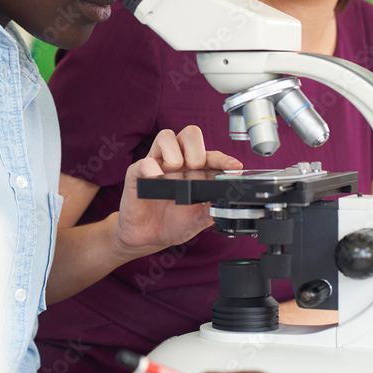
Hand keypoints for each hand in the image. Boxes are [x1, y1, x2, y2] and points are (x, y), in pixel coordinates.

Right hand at [112, 125, 241, 258]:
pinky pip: (144, 161)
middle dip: (197, 152)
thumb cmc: (174, 223)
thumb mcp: (200, 219)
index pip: (211, 154)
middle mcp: (177, 162)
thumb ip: (215, 208)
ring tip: (174, 175)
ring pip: (166, 136)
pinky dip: (152, 168)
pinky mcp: (137, 174)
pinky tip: (156, 179)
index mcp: (195, 170)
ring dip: (175, 155)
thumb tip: (230, 200)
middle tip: (195, 171)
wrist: (149, 238)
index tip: (234, 167)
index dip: (224, 158)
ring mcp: (157, 165)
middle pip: (190, 134)